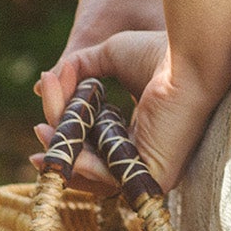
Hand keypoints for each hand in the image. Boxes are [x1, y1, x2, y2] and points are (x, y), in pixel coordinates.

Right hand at [33, 30, 227, 195]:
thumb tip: (44, 81)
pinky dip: (76, 159)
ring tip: (43, 119)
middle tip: (40, 109)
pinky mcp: (153, 175)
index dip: (63, 130)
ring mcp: (147, 169)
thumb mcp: (112, 55)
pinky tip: (57, 134)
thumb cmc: (162, 52)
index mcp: (138, 134)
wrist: (191, 56)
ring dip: (60, 143)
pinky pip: (106, 177)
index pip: (91, 144)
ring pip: (89, 169)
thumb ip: (81, 66)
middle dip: (56, 135)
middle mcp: (142, 156)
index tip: (42, 106)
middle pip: (84, 158)